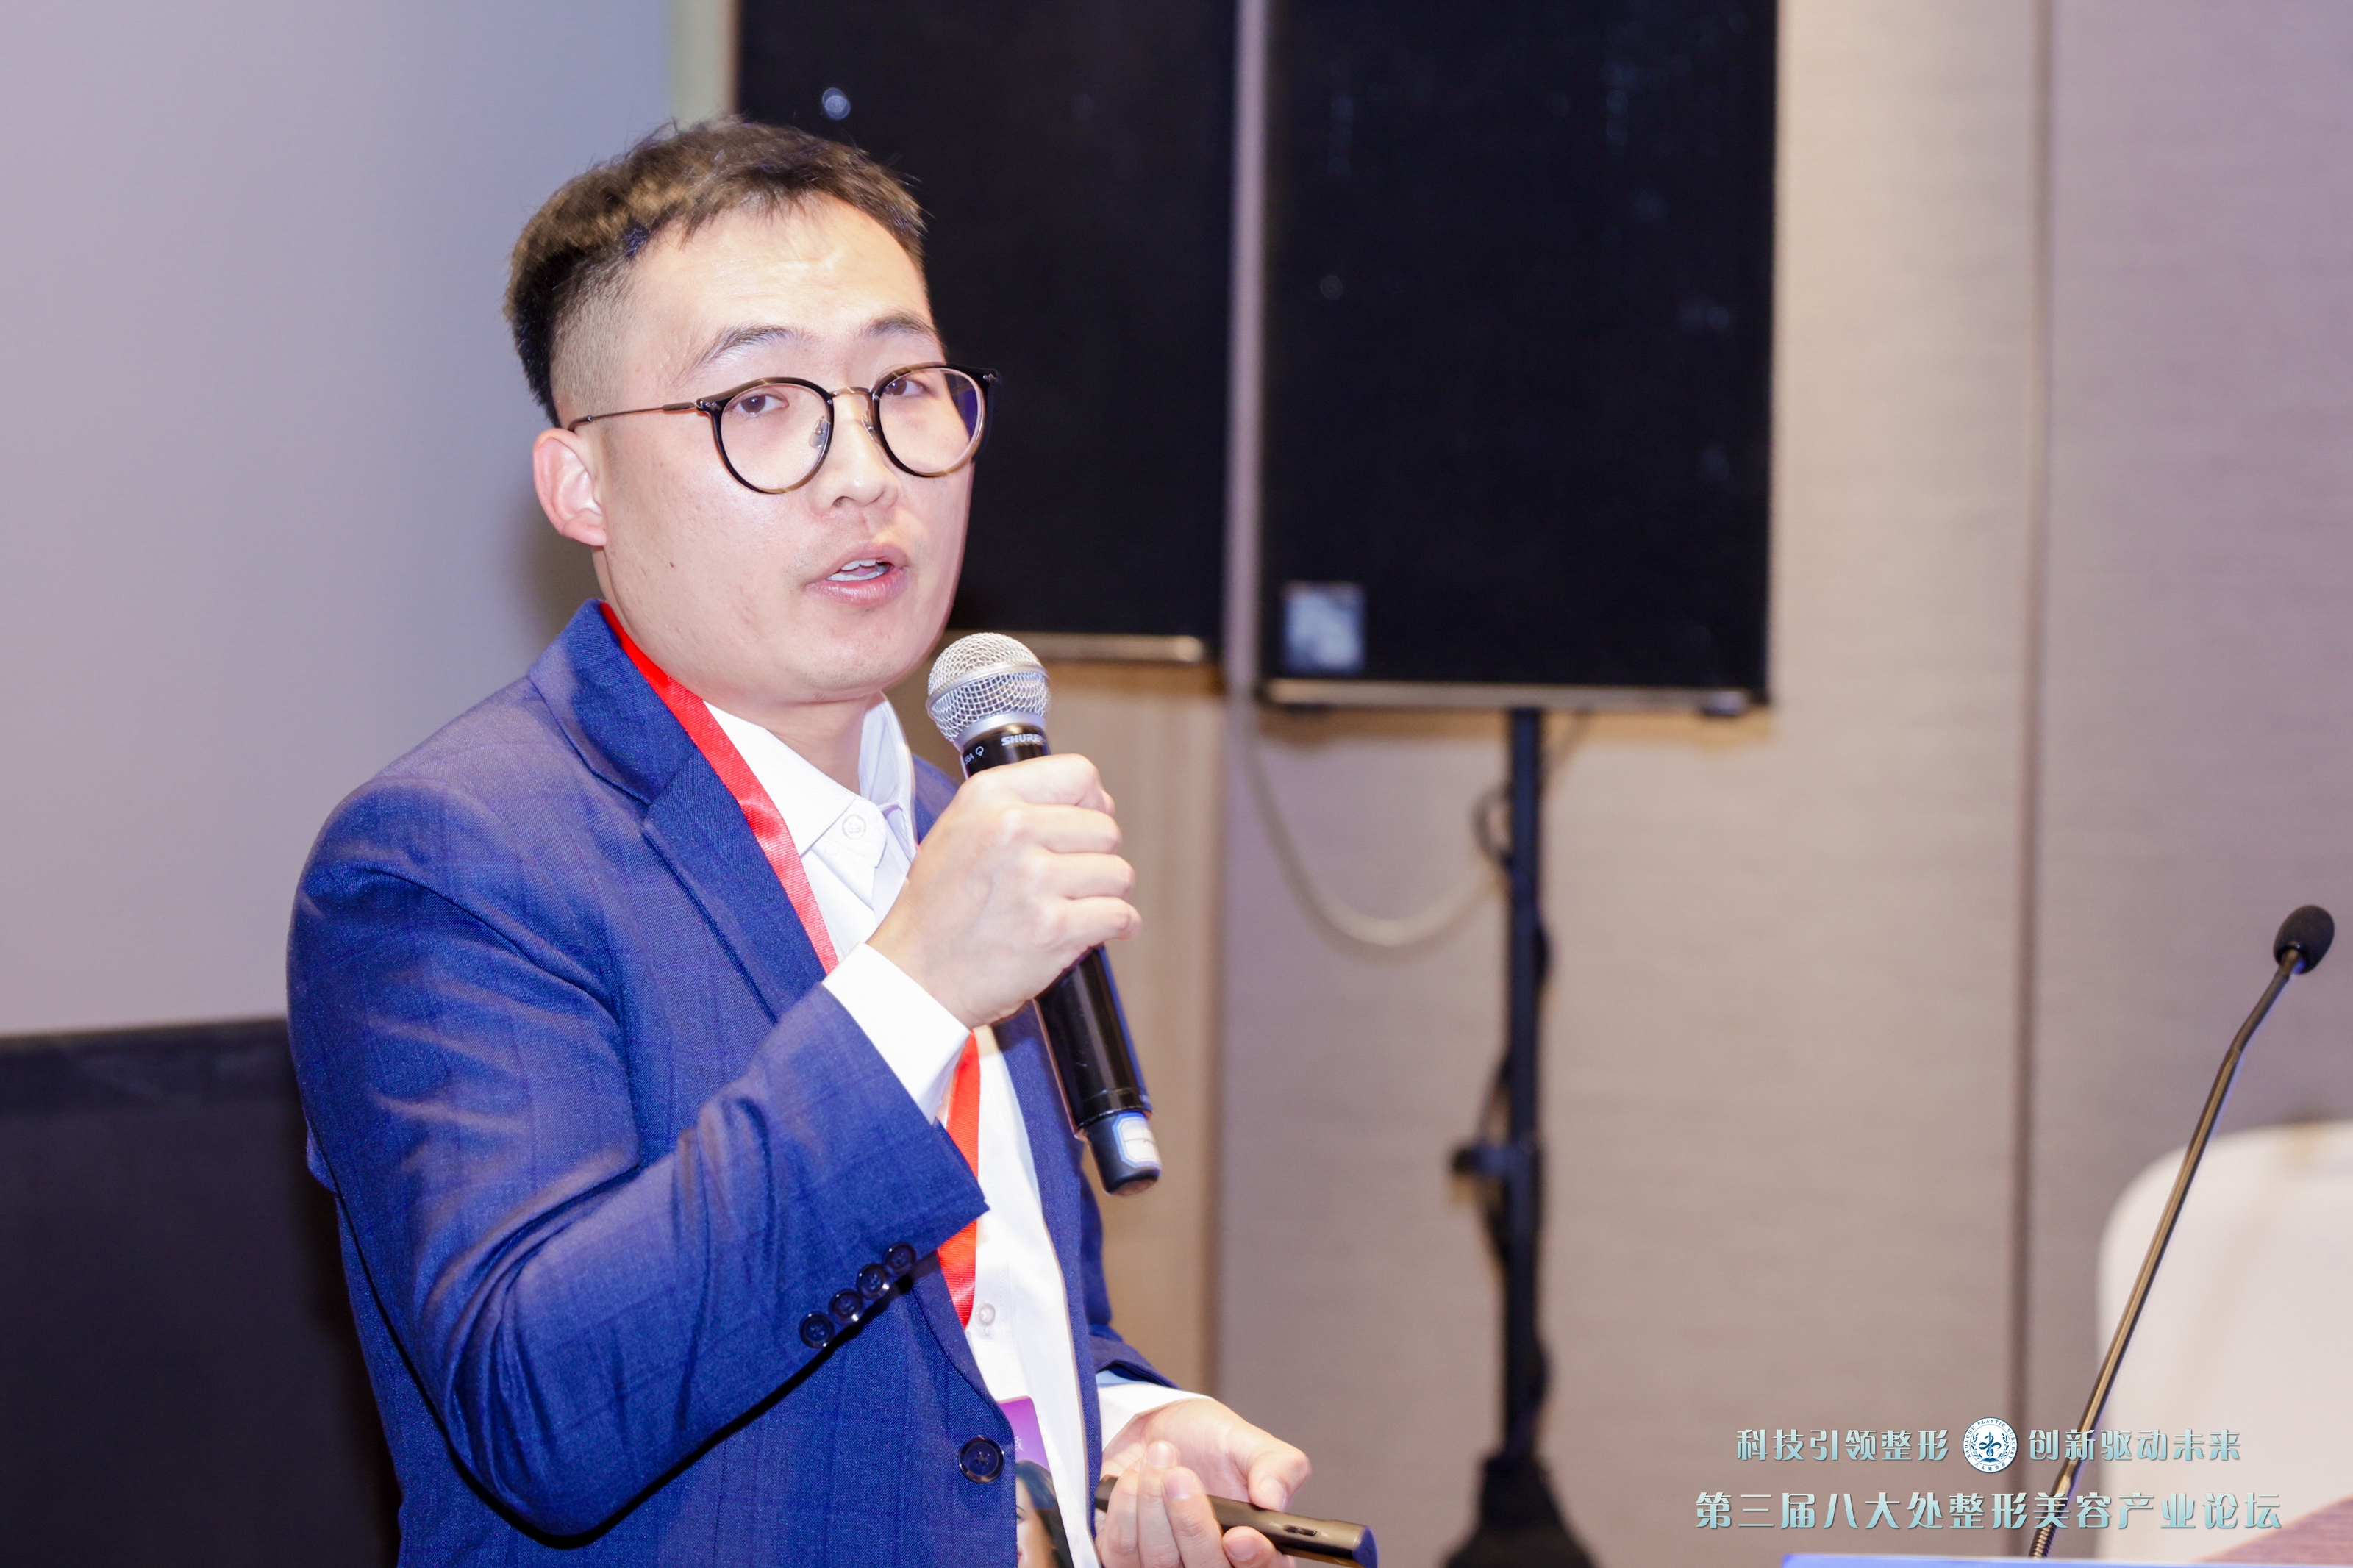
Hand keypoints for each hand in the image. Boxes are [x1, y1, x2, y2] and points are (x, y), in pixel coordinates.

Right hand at [868, 754, 1137, 1026]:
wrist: (916, 974)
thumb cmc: (939, 908)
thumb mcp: (959, 828)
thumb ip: (1017, 804)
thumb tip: (1094, 803)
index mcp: (989, 797)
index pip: (1079, 775)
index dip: (1093, 803)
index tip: (1086, 826)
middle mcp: (1012, 829)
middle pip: (1105, 828)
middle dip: (1097, 857)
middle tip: (1071, 879)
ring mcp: (1034, 879)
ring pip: (1118, 873)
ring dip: (1106, 894)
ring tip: (1075, 906)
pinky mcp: (1052, 927)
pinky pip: (1119, 915)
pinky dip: (1118, 927)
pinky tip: (1096, 929)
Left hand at [1098, 1399, 1311, 1567]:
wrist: (1155, 1432)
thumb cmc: (1207, 1441)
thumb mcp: (1247, 1441)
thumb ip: (1277, 1464)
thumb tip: (1273, 1499)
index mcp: (1255, 1544)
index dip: (1254, 1560)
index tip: (1239, 1536)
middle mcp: (1213, 1563)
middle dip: (1190, 1521)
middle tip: (1180, 1475)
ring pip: (1160, 1561)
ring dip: (1153, 1501)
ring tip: (1158, 1458)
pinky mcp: (1128, 1562)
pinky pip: (1122, 1551)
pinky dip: (1126, 1506)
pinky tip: (1134, 1478)